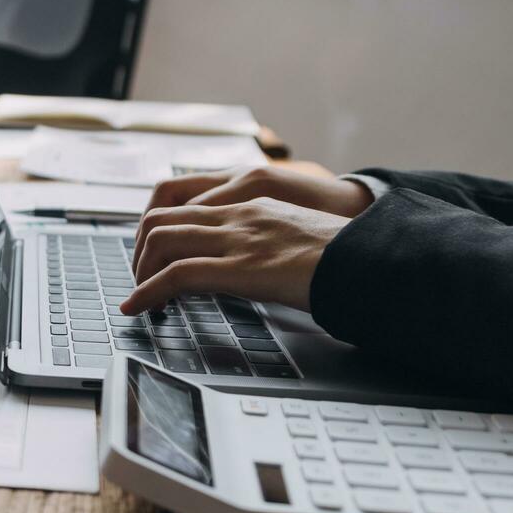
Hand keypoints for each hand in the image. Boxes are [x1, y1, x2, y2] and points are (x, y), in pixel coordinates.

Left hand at [134, 166, 370, 275]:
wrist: (374, 260)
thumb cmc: (346, 258)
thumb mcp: (298, 239)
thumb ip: (267, 243)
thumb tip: (251, 268)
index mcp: (253, 203)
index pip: (185, 206)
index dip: (158, 233)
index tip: (152, 259)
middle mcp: (239, 213)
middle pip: (161, 218)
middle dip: (139, 251)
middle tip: (139, 280)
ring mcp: (238, 238)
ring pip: (160, 240)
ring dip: (139, 271)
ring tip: (138, 297)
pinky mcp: (241, 267)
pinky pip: (176, 275)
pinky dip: (147, 292)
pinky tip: (138, 308)